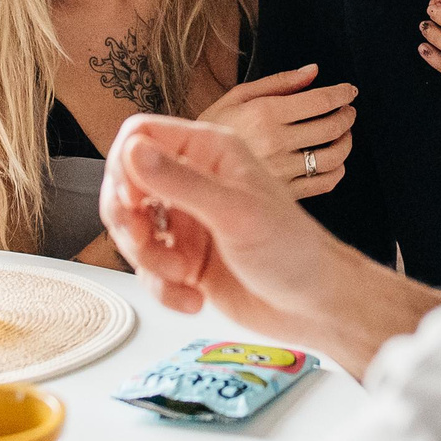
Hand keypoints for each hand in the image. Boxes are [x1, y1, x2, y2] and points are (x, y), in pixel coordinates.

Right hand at [103, 115, 440, 378]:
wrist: (316, 305)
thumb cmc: (293, 250)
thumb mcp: (234, 211)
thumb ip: (180, 181)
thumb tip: (133, 151)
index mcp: (209, 152)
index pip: (142, 135)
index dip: (125, 165)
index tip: (132, 200)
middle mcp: (194, 181)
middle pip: (126, 185)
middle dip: (129, 221)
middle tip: (145, 243)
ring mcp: (188, 222)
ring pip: (133, 230)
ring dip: (148, 260)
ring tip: (181, 276)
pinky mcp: (186, 259)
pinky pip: (149, 269)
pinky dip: (162, 288)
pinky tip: (192, 298)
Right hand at [194, 64, 355, 198]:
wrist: (189, 170)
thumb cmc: (214, 127)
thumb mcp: (237, 96)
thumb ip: (279, 82)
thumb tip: (314, 71)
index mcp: (264, 113)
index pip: (319, 101)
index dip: (342, 93)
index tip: (350, 91)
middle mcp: (275, 142)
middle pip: (331, 127)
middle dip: (347, 115)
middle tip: (348, 110)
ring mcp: (281, 171)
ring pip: (334, 156)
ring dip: (347, 142)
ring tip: (343, 134)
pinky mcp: (283, 194)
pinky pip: (324, 183)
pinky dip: (338, 170)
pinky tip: (333, 161)